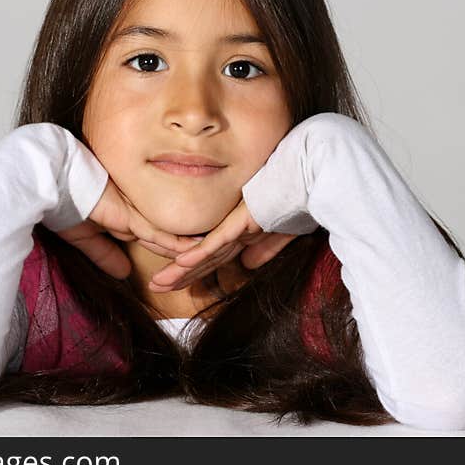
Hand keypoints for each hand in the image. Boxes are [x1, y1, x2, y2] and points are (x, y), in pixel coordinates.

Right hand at [55, 177, 202, 279]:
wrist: (52, 184)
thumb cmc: (64, 205)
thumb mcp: (85, 238)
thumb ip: (105, 254)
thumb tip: (124, 274)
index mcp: (128, 215)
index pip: (157, 234)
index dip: (173, 247)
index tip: (192, 257)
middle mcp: (137, 212)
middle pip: (169, 235)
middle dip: (190, 249)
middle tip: (214, 256)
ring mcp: (137, 212)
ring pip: (170, 235)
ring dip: (190, 249)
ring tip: (215, 254)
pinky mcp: (131, 216)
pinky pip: (159, 234)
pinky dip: (176, 245)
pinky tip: (196, 251)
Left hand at [147, 197, 298, 291]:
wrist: (308, 178)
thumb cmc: (297, 200)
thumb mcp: (282, 232)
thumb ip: (266, 249)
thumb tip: (249, 265)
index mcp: (241, 230)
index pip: (214, 255)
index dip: (195, 271)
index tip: (177, 281)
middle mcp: (234, 228)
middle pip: (202, 257)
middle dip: (179, 275)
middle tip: (156, 286)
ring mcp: (236, 224)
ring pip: (203, 254)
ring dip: (180, 271)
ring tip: (158, 284)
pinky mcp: (242, 221)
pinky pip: (217, 242)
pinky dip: (199, 254)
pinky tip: (181, 264)